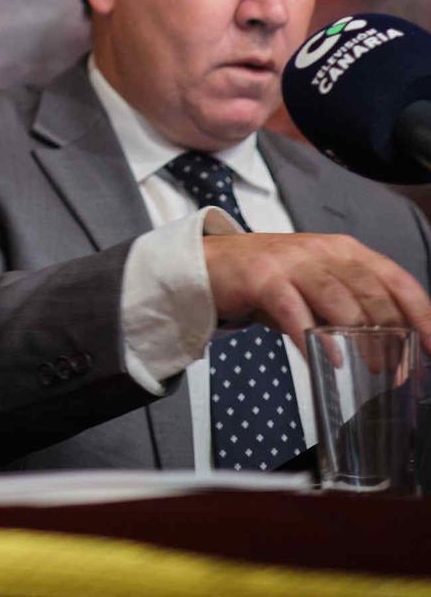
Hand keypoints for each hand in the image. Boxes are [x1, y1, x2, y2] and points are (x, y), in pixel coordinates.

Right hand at [203, 231, 430, 353]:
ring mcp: (291, 261)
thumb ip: (352, 306)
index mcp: (343, 250)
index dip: (421, 311)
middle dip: (392, 333)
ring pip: (338, 298)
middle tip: (399, 371)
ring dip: (360, 338)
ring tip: (372, 368)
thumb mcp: (319, 285)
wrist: (212, 263)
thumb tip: (396, 350)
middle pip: (370, 290)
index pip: (394, 277)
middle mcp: (321, 249)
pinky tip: (328, 359)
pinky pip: (294, 310)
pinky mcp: (262, 277)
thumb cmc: (273, 279)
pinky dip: (314, 337)